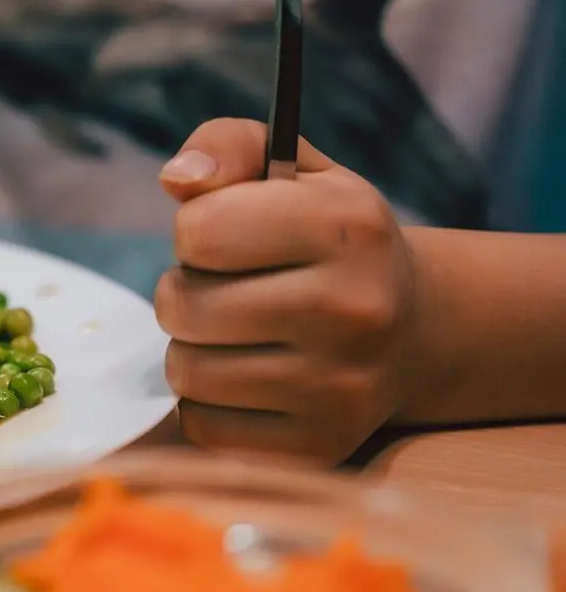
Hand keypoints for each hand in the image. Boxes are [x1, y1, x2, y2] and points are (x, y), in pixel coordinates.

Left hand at [153, 118, 421, 464]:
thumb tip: (176, 180)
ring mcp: (341, 388)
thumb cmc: (327, 236)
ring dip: (191, 348)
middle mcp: (354, 310)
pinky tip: (249, 377)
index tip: (228, 235)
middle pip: (182, 307)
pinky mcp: (319, 446)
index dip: (196, 230)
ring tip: (235, 330)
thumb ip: (228, 145)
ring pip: (187, 372)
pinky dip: (209, 402)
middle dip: (184, 291)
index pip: (198, 232)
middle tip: (224, 288)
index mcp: (347, 228)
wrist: (416, 326)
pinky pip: (203, 427)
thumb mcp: (294, 169)